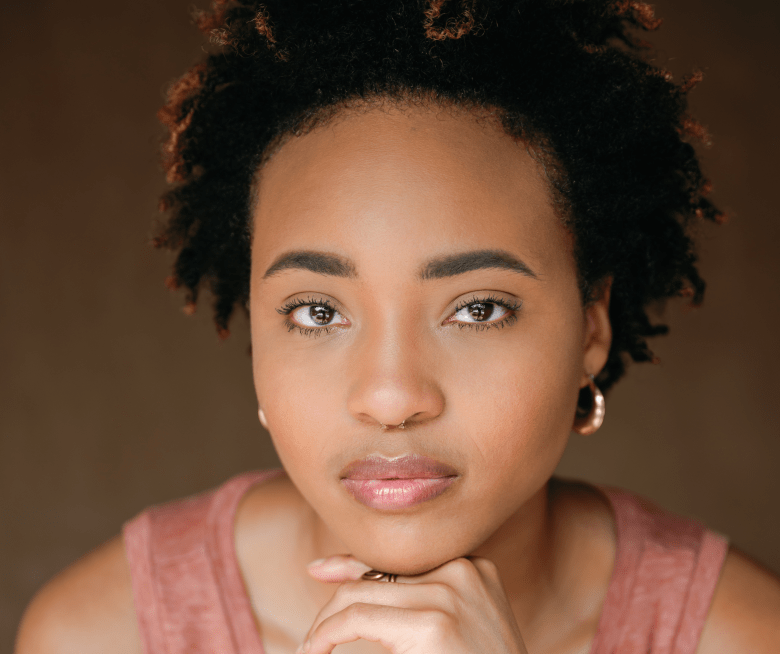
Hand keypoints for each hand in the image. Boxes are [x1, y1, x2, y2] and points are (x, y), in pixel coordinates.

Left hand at [300, 555, 528, 653]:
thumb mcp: (450, 629)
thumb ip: (407, 601)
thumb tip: (336, 577)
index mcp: (473, 567)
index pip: (397, 559)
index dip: (350, 564)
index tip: (317, 570)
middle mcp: (463, 570)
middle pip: (374, 574)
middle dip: (335, 604)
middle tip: (314, 639)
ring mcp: (451, 593)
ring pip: (357, 594)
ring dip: (326, 623)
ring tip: (313, 648)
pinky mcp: (434, 624)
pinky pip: (357, 618)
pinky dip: (327, 633)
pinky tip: (316, 650)